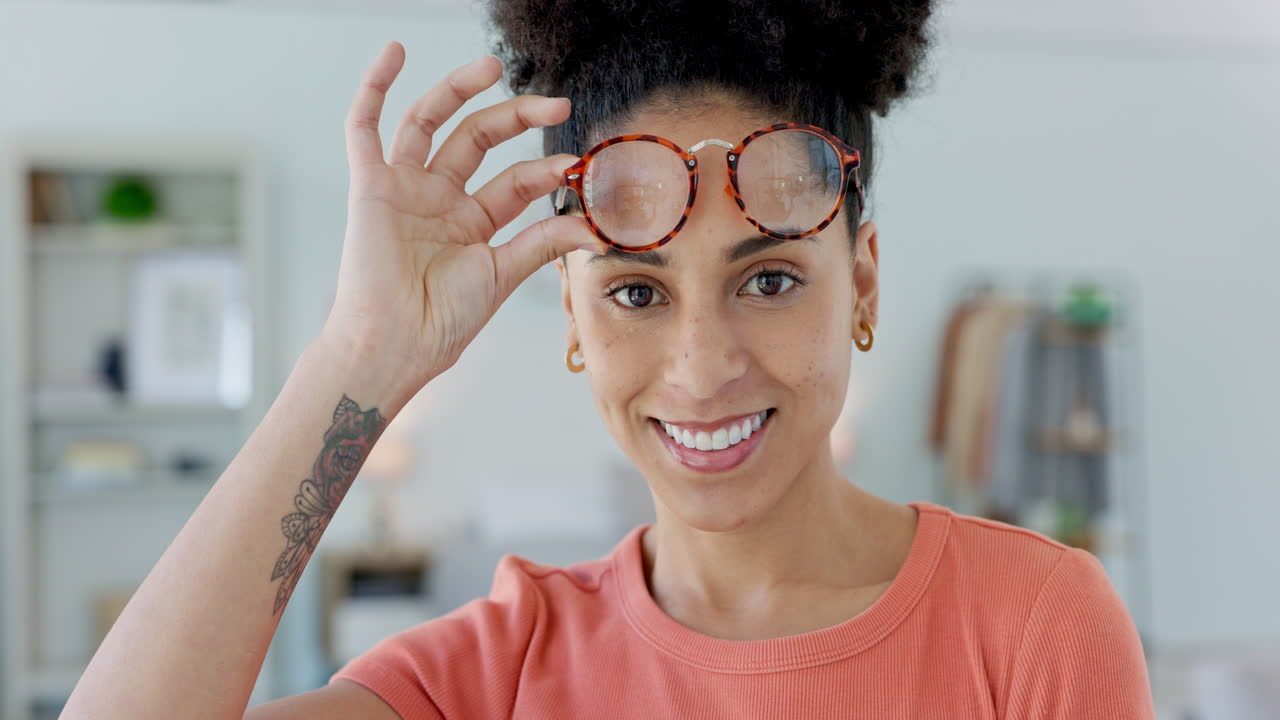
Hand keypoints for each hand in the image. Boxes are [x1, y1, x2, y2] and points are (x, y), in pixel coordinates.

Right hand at [322, 41, 596, 395]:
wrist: (395, 345)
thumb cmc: (443, 322)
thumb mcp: (502, 275)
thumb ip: (542, 242)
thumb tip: (594, 226)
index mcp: (471, 223)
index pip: (514, 180)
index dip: (545, 168)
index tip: (576, 165)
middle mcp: (438, 199)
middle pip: (477, 139)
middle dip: (516, 117)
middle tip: (556, 104)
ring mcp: (404, 190)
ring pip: (429, 123)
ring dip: (456, 90)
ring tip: (491, 66)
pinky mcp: (370, 187)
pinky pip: (365, 129)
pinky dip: (374, 88)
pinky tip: (394, 54)